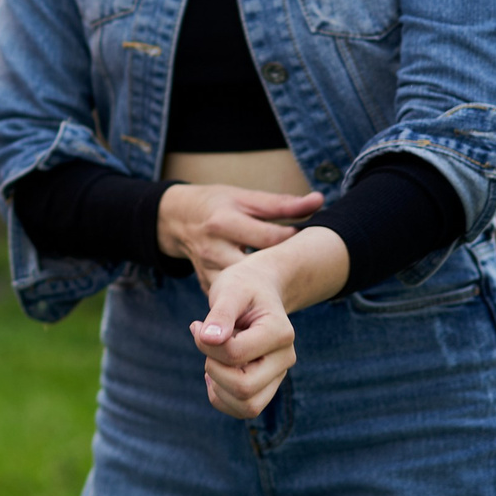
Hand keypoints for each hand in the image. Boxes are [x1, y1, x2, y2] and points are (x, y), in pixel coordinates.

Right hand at [157, 181, 322, 289]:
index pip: (267, 237)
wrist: (176, 218)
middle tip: (300, 266)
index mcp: (224, 222)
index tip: (304, 235)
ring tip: (287, 282)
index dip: (290, 238)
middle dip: (279, 269)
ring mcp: (207, 270)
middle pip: (255, 269)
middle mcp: (213, 248)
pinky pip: (233, 297)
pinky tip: (267, 295)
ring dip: (266, 288)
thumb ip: (283, 204)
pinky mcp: (206, 285)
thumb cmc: (217, 204)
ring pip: (243, 289)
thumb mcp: (245, 198)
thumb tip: (319, 200)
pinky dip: (251, 298)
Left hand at [189, 227, 347, 418]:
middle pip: (245, 388)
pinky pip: (244, 409)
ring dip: (218, 388)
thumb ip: (220, 314)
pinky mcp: (267, 386)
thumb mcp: (230, 290)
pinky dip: (222, 398)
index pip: (235, 354)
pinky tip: (214, 374)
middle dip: (214, 369)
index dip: (206, 345)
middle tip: (206, 346)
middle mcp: (285, 358)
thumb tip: (207, 339)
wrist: (259, 290)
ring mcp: (278, 375)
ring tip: (211, 362)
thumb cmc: (243, 287)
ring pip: (248, 406)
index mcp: (280, 332)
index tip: (197, 326)